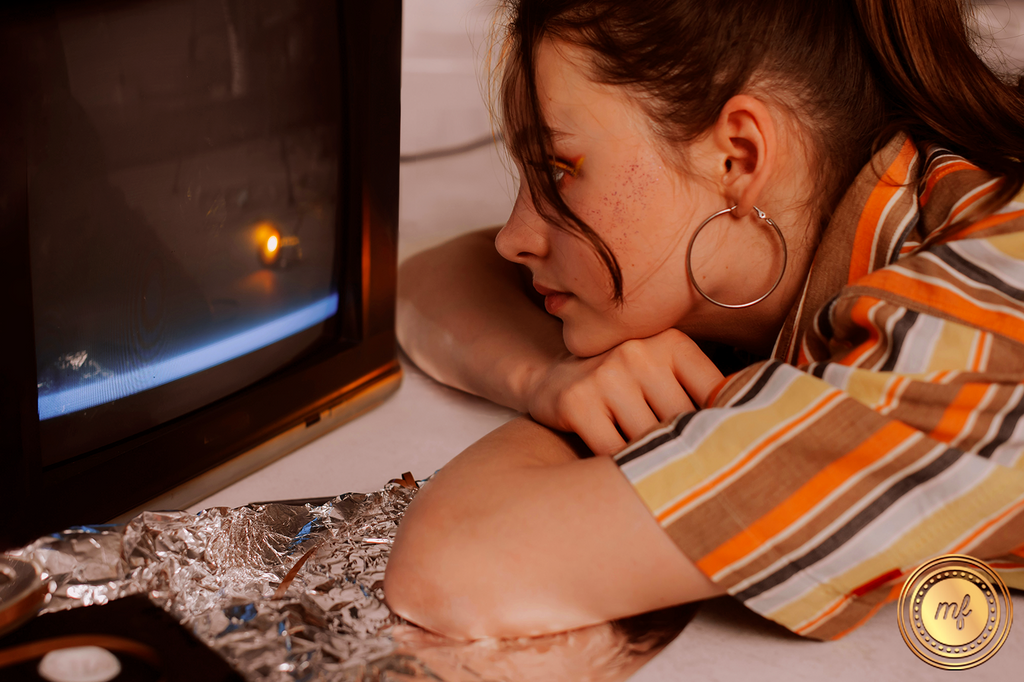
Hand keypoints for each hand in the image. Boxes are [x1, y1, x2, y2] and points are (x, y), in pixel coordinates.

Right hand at [523, 329, 724, 456]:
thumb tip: (756, 433)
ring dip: (652, 461)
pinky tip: (621, 466)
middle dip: (687, 450)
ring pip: (649, 441)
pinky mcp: (576, 403)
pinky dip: (620, 466)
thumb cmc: (624, 386)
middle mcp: (638, 353)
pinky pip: (614, 452)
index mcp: (672, 343)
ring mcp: (606, 376)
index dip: (726, 426)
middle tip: (694, 473)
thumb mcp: (664, 374)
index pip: (716, 394)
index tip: (736, 451)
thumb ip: (702, 395)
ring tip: (654, 469)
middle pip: (683, 423)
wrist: (553, 379)